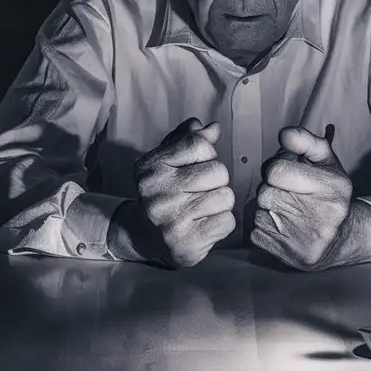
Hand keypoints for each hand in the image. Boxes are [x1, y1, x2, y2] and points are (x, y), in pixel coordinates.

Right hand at [130, 117, 235, 267]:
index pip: (198, 144)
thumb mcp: (167, 159)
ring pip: (226, 197)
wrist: (143, 235)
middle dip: (216, 180)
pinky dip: (222, 222)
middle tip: (199, 190)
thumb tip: (214, 128)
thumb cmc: (163, 190)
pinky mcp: (186, 243)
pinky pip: (227, 221)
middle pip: (218, 171)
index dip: (207, 153)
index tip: (196, 164)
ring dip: (220, 202)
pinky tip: (203, 224)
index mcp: (150, 167)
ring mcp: (170, 219)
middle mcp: (156, 192)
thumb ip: (188, 140)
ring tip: (201, 208)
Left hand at [251, 124, 352, 269]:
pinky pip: (256, 233)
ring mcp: (303, 238)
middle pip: (265, 193)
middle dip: (272, 190)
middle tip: (287, 195)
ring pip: (259, 213)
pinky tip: (284, 228)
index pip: (276, 171)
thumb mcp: (326, 162)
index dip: (277, 171)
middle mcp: (319, 214)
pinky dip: (265, 229)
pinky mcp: (289, 256)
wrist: (341, 239)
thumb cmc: (328, 193)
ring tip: (288, 212)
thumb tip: (284, 134)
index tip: (289, 176)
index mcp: (329, 187)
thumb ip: (306, 141)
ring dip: (268, 210)